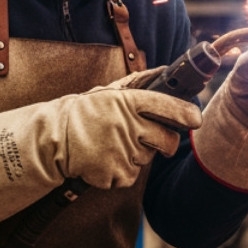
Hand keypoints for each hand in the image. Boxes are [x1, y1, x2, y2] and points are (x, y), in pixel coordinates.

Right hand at [0, 81, 201, 226]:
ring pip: (147, 159)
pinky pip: (129, 177)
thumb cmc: (83, 114)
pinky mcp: (113, 174)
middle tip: (152, 140)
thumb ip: (137, 84)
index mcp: (126, 102)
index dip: (185, 113)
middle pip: (167, 140)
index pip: (166, 105)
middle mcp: (126, 125)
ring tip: (112, 145)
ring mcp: (120, 151)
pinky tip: (104, 160)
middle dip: (165, 142)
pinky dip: (120, 172)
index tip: (195, 119)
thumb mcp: (107, 93)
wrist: (52, 140)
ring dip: (136, 155)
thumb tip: (165, 70)